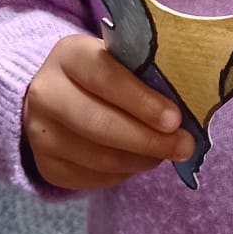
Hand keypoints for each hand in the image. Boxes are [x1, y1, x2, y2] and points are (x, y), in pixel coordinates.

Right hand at [22, 34, 193, 190]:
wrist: (58, 96)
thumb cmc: (106, 75)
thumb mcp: (122, 60)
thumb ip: (148, 75)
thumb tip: (191, 105)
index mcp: (69, 55)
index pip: (104, 77)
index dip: (141, 101)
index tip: (175, 120)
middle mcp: (46, 93)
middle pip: (99, 124)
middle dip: (147, 140)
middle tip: (183, 146)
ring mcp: (41, 132)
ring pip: (99, 157)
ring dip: (141, 159)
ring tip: (165, 153)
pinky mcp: (46, 164)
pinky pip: (92, 178)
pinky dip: (123, 173)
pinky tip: (137, 160)